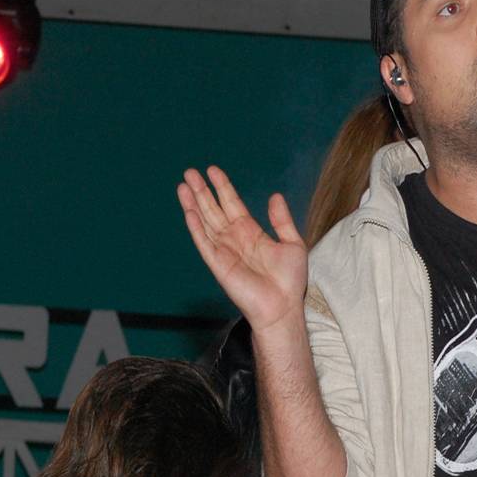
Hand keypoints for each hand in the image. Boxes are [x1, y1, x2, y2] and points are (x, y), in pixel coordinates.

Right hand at [177, 165, 308, 334]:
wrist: (283, 306)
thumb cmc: (290, 280)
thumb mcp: (292, 243)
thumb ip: (281, 220)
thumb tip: (275, 196)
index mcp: (250, 232)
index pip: (232, 204)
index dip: (222, 187)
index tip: (213, 170)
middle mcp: (234, 239)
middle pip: (214, 209)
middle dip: (202, 191)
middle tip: (190, 172)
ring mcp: (224, 250)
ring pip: (204, 222)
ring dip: (193, 203)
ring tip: (183, 184)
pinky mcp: (218, 263)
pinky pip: (204, 242)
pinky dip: (195, 226)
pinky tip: (189, 211)